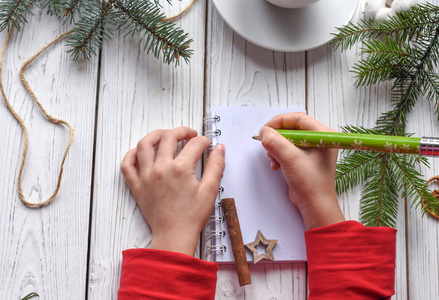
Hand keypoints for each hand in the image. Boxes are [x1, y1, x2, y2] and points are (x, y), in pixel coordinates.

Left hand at [121, 127, 224, 255]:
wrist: (174, 235)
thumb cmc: (191, 216)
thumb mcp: (210, 190)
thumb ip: (216, 166)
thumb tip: (219, 148)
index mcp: (180, 169)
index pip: (194, 145)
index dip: (203, 141)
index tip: (207, 144)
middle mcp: (161, 169)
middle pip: (168, 137)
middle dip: (181, 131)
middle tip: (189, 134)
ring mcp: (146, 176)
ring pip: (144, 145)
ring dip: (155, 135)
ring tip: (165, 135)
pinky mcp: (137, 186)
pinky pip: (127, 165)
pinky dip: (131, 154)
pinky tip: (141, 152)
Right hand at [259, 113, 344, 229]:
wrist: (315, 205)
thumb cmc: (311, 183)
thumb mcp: (291, 159)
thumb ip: (275, 142)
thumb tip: (264, 131)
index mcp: (323, 134)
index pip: (298, 118)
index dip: (279, 122)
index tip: (266, 130)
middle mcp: (318, 139)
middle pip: (291, 128)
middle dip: (277, 138)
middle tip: (267, 145)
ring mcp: (312, 149)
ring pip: (287, 139)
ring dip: (276, 148)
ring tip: (273, 160)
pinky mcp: (304, 158)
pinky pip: (287, 149)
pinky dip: (278, 155)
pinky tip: (276, 165)